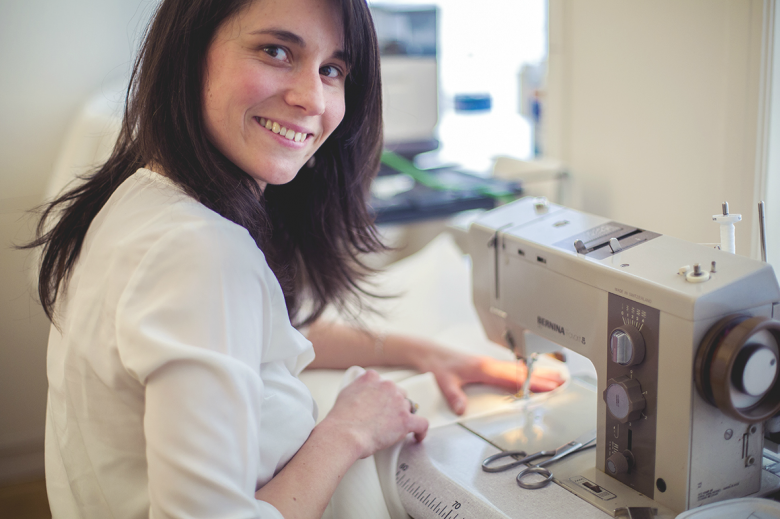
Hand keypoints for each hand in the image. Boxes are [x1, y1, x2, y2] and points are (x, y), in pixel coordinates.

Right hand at [321, 369, 428, 458]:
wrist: (344, 433)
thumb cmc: (341, 419)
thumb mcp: (345, 393)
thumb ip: (358, 388)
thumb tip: (361, 393)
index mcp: (372, 378)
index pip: (384, 384)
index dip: (384, 396)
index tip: (382, 404)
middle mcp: (387, 386)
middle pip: (399, 394)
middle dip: (394, 405)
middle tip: (386, 419)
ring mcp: (398, 402)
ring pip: (409, 407)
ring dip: (404, 416)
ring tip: (396, 429)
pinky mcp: (405, 420)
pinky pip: (422, 424)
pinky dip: (421, 431)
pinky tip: (418, 437)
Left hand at [414, 342, 564, 414]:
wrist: (431, 354)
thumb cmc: (439, 365)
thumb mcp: (443, 381)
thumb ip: (453, 395)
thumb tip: (461, 409)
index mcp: (483, 367)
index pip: (512, 377)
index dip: (531, 383)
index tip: (547, 387)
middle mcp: (489, 364)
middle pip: (521, 372)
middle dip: (542, 377)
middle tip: (562, 383)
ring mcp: (490, 364)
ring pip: (519, 369)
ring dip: (537, 373)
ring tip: (557, 378)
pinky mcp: (488, 366)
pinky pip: (511, 369)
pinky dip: (526, 372)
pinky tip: (533, 376)